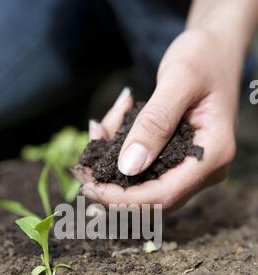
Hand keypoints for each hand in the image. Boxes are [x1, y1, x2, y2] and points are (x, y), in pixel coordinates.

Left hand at [79, 30, 237, 211]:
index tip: (88, 188)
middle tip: (80, 168)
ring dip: (112, 171)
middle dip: (111, 189)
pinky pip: (142, 173)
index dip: (123, 199)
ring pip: (143, 189)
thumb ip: (155, 122)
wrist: (217, 49)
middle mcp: (204, 171)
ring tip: (97, 131)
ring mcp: (191, 170)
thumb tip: (128, 167)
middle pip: (152, 201)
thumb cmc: (204, 57)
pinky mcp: (177, 164)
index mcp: (214, 155)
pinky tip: (105, 131)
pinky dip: (118, 158)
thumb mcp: (180, 79)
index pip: (164, 195)